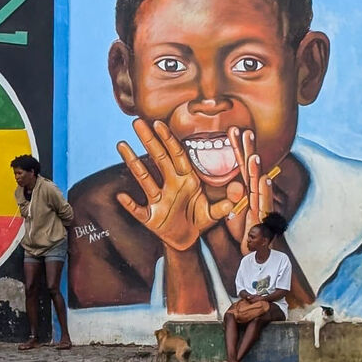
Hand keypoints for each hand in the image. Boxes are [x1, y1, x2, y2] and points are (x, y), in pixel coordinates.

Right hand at [115, 119, 235, 252]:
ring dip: (132, 162)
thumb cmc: (200, 220)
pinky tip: (121, 196)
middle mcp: (170, 185)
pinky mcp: (150, 217)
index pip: (177, 155)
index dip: (169, 140)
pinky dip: (130, 204)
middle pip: (158, 159)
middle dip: (148, 140)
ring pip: (144, 178)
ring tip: (121, 144)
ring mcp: (158, 200)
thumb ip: (226, 203)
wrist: (187, 239)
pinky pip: (138, 210)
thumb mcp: (215, 213)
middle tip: (137, 122)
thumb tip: (239, 188)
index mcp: (186, 180)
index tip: (159, 123)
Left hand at [226, 126, 274, 253]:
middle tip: (243, 131)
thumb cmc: (246, 231)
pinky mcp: (264, 218)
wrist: (257, 253)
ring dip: (256, 169)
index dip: (237, 148)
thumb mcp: (234, 212)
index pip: (241, 165)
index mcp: (248, 190)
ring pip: (258, 184)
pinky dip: (264, 191)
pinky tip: (264, 179)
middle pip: (251, 168)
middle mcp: (256, 194)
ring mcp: (261, 204)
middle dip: (247, 150)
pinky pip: (263, 203)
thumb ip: (234, 198)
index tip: (233, 130)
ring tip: (253, 155)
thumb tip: (234, 184)